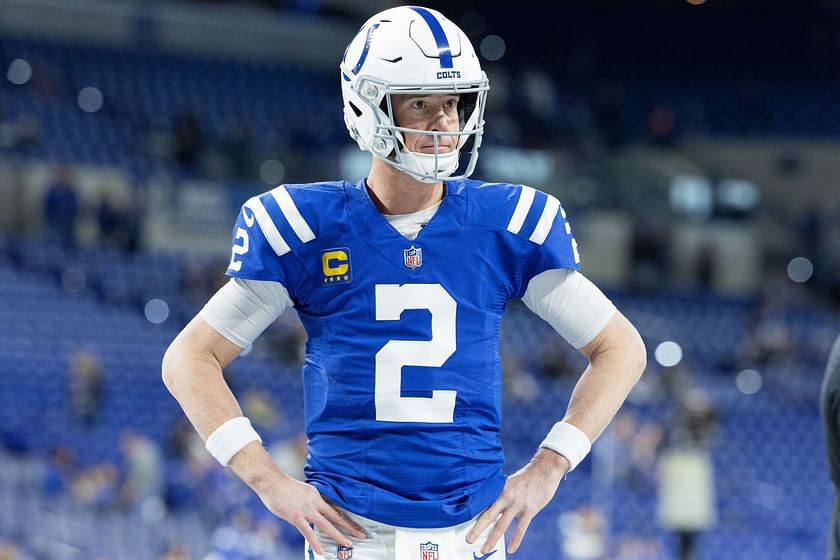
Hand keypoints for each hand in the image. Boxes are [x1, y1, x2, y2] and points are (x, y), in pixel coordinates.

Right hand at [229, 444, 365, 555]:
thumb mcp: (302, 491)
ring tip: (348, 544)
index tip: (357, 525)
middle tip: (362, 536)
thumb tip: (315, 511)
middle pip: (336, 517)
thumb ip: (310, 501)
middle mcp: (315, 502)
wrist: (271, 481)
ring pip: (326, 525)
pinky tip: (322, 551)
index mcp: (317, 495)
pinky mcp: (296, 516)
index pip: (336, 509)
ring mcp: (306, 510)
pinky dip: (316, 543)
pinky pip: (308, 532)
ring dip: (338, 536)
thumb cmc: (283, 487)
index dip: (347, 518)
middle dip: (350, 527)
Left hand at [466, 449, 569, 553]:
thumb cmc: (526, 477)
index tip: (462, 522)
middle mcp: (506, 497)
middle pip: (488, 516)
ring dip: (492, 538)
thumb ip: (500, 493)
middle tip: (468, 539)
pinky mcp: (530, 510)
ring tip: (485, 549)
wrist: (545, 470)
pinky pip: (521, 528)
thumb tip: (490, 504)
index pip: (483, 503)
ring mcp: (518, 504)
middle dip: (477, 529)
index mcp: (499, 489)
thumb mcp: (510, 482)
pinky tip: (511, 549)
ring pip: (502, 525)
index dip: (473, 513)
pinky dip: (515, 540)